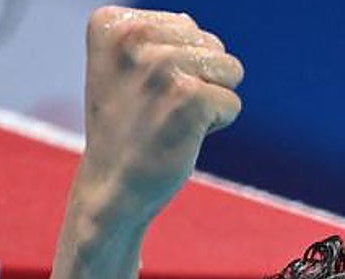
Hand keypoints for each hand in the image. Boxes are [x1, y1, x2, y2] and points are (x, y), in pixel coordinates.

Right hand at [79, 7, 243, 228]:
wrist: (111, 190)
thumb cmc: (126, 130)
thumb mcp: (124, 68)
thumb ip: (155, 36)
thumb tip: (191, 25)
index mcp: (112, 23)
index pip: (186, 27)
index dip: (177, 66)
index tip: (140, 93)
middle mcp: (134, 37)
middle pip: (212, 45)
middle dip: (197, 81)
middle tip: (157, 112)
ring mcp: (161, 66)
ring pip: (229, 71)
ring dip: (208, 102)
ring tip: (168, 122)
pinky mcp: (189, 97)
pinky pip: (233, 104)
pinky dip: (215, 126)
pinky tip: (180, 138)